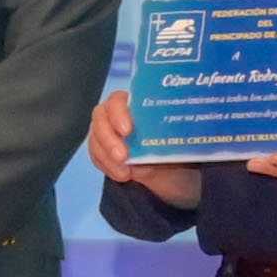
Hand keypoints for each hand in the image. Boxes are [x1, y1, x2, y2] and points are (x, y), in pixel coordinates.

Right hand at [88, 88, 200, 205]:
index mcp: (138, 104)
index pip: (118, 100)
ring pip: (96, 138)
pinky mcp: (104, 151)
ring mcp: (109, 132)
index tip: (128, 130)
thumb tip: (178, 129)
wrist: (177, 173)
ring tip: (125, 173)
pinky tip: (121, 175)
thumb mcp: (180, 140)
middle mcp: (119, 114)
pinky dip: (107, 166)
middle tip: (123, 156)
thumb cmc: (180, 148)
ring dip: (107, 156)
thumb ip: (172, 132)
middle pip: (100, 117)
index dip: (119, 113)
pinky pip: (98, 156)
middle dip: (108, 138)